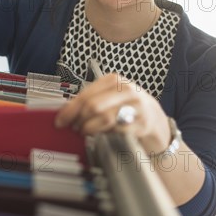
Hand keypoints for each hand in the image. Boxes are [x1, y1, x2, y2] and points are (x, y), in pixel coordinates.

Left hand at [54, 72, 170, 153]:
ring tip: (85, 132)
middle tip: (74, 128)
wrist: (156, 119)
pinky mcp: (142, 123)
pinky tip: (102, 135)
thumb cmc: (128, 107)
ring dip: (89, 128)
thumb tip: (66, 110)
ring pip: (103, 118)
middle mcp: (126, 90)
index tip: (60, 121)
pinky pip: (116, 130)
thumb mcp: (110, 97)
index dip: (69, 110)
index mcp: (114, 80)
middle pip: (92, 106)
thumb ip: (90, 100)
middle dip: (78, 120)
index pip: (85, 94)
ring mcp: (136, 106)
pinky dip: (105, 134)